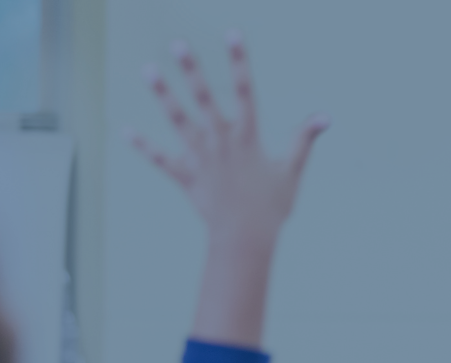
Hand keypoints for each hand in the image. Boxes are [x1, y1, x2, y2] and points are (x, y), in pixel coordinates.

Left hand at [132, 34, 326, 251]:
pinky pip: (161, 159)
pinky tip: (125, 131)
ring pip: (178, 120)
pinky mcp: (186, 177)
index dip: (239, 61)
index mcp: (247, 137)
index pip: (244, 90)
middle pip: (203, 98)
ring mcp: (201, 158)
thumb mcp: (292, 170)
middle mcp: (221, 142)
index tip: (233, 35)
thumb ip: (304, 140)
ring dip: (163, 95)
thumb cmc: (272, 207)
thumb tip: (325, 118)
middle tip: (178, 45)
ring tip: (148, 71)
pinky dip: (144, 146)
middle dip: (191, 70)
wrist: (246, 239)